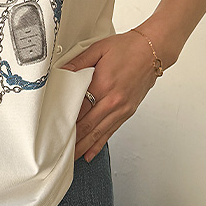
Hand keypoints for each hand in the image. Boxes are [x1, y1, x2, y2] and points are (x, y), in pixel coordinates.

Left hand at [62, 30, 160, 162]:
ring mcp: (122, 108)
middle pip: (88, 126)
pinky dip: (99, 143)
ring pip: (99, 133)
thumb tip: (62, 72)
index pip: (79, 108)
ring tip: (71, 157)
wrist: (152, 50)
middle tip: (57, 150)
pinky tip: (90, 153)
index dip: (66, 120)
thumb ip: (78, 62)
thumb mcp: (98, 49)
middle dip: (73, 140)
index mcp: (103, 84)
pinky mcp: (128, 112)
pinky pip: (111, 131)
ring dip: (84, 146)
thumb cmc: (128, 48)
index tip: (53, 129)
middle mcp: (113, 101)